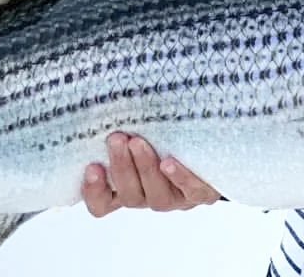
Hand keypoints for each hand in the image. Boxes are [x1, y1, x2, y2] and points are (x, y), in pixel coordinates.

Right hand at [81, 133, 221, 216]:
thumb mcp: (143, 131)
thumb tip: (101, 98)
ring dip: (145, 168)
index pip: (103, 204)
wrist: (212, 143)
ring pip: (157, 196)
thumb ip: (123, 127)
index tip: (92, 166)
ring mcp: (176, 198)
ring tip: (138, 143)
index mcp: (130, 188)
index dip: (94, 192)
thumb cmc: (167, 133)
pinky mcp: (202, 194)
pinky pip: (191, 191)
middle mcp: (150, 197)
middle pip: (130, 196)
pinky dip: (180, 177)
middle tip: (116, 139)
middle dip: (121, 167)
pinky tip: (169, 162)